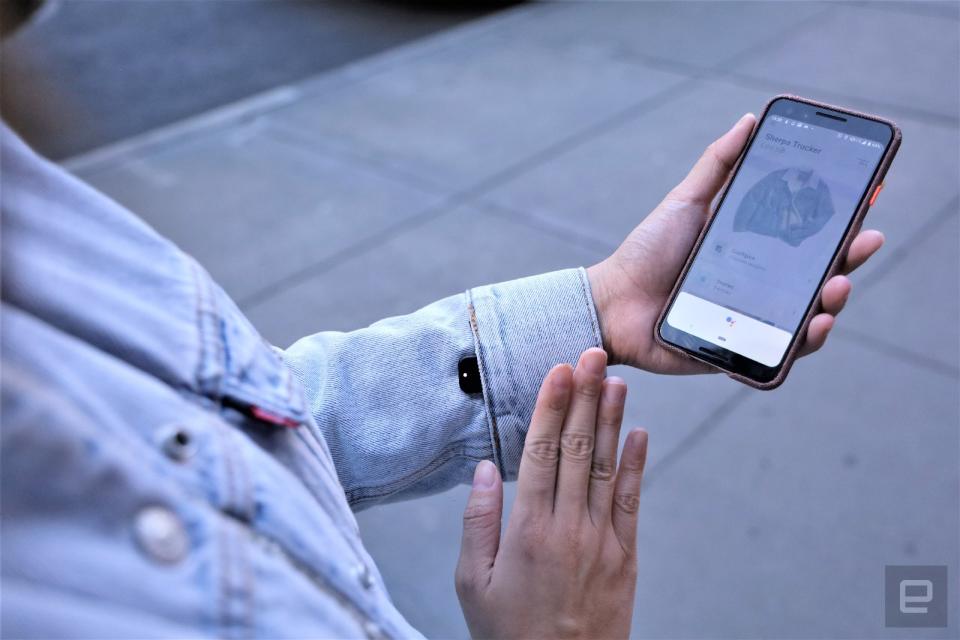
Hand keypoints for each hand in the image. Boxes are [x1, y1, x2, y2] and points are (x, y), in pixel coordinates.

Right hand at [456, 348, 646, 639]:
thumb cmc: (509, 634)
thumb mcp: (472, 582)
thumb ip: (477, 522)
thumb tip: (484, 469)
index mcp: (528, 530)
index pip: (542, 452)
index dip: (552, 406)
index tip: (559, 371)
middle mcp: (569, 527)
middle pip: (579, 448)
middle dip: (585, 397)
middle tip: (593, 355)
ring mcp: (603, 541)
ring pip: (609, 467)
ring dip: (612, 420)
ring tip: (616, 381)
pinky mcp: (626, 557)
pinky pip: (633, 501)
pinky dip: (636, 465)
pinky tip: (639, 434)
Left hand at [586, 113, 885, 372]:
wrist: (613, 302)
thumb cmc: (647, 252)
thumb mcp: (685, 202)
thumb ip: (717, 164)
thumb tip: (749, 120)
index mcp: (755, 252)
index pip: (809, 239)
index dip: (841, 223)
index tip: (867, 200)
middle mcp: (761, 288)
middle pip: (819, 276)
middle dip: (850, 260)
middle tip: (864, 242)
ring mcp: (753, 322)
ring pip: (809, 317)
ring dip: (833, 302)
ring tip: (837, 286)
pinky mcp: (739, 353)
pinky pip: (781, 354)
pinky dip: (803, 343)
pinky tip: (814, 325)